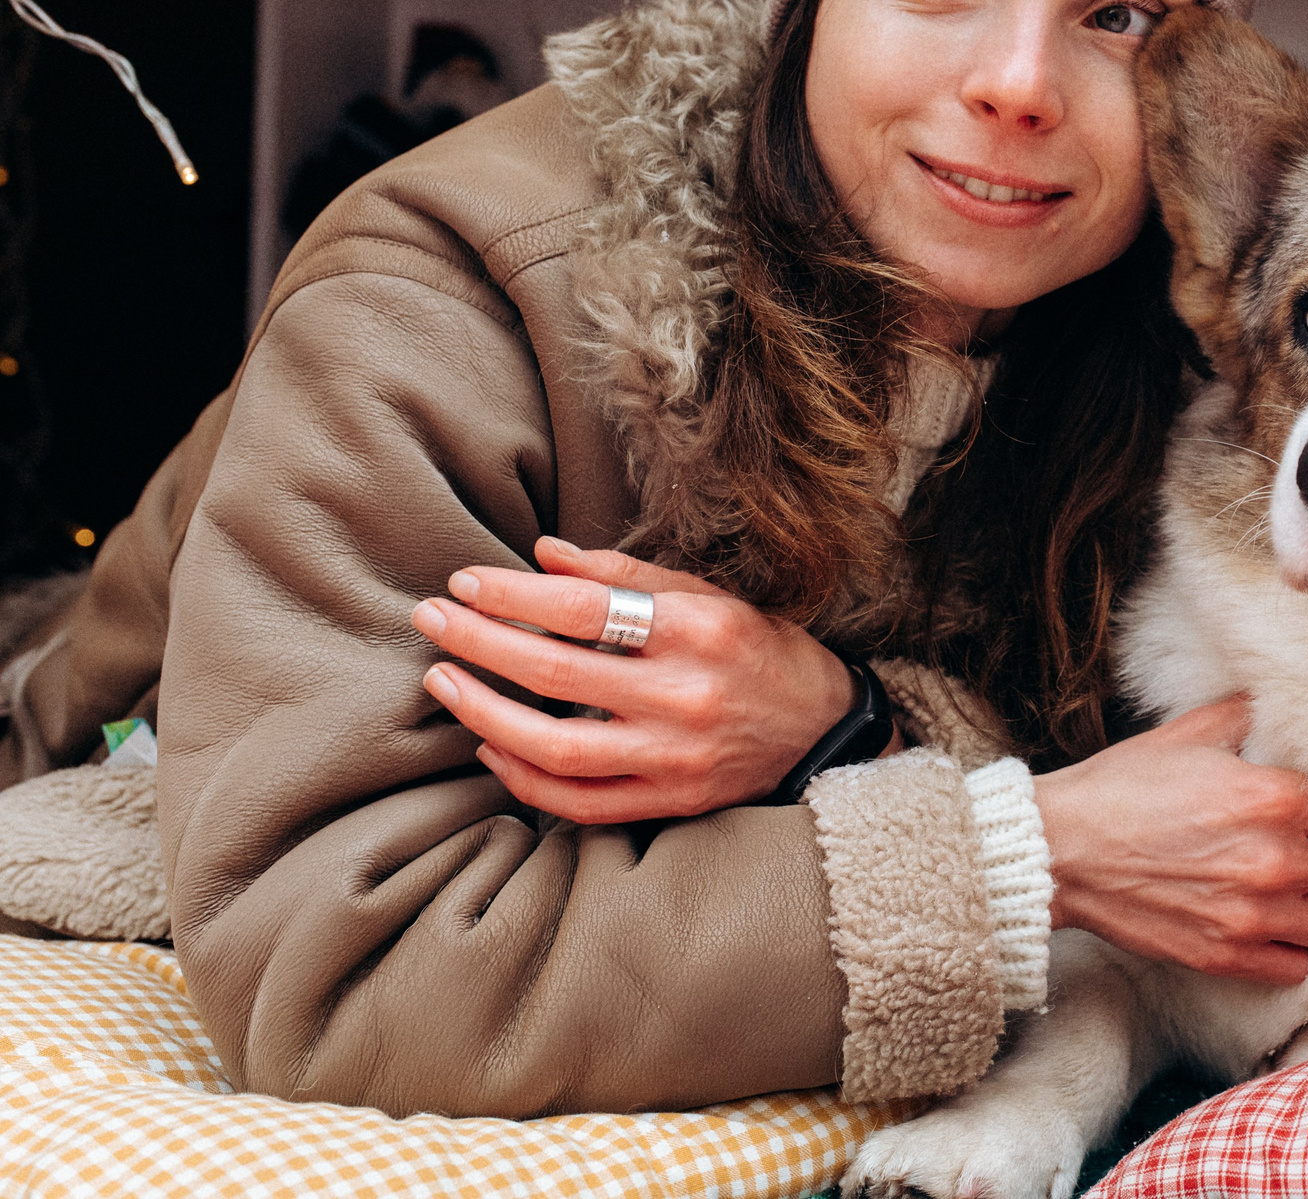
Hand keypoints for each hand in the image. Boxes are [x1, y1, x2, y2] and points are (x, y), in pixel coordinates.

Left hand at [412, 535, 876, 824]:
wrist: (826, 732)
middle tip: (431, 620)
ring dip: (486, 714)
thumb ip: (627, 575)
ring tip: (444, 684)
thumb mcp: (711, 597)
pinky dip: (525, 778)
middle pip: (556, 671)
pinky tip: (491, 747)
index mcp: (701, 631)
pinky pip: (579, 802)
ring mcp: (677, 758)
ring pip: (555, 748)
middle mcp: (687, 696)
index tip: (464, 582)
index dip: (513, 594)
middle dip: (480, 643)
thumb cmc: (763, 651)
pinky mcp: (671, 803)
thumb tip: (542, 554)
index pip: (585, 607)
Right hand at [1034, 696, 1307, 983]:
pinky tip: (1272, 925)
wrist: (1061, 850)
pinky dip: (1292, 949)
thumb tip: (1290, 701)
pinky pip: (1297, 967)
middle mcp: (1276, 861)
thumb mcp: (1193, 732)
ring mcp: (1253, 916)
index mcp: (1276, 798)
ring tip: (1307, 893)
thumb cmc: (1124, 786)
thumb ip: (1253, 716)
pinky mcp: (1226, 957)